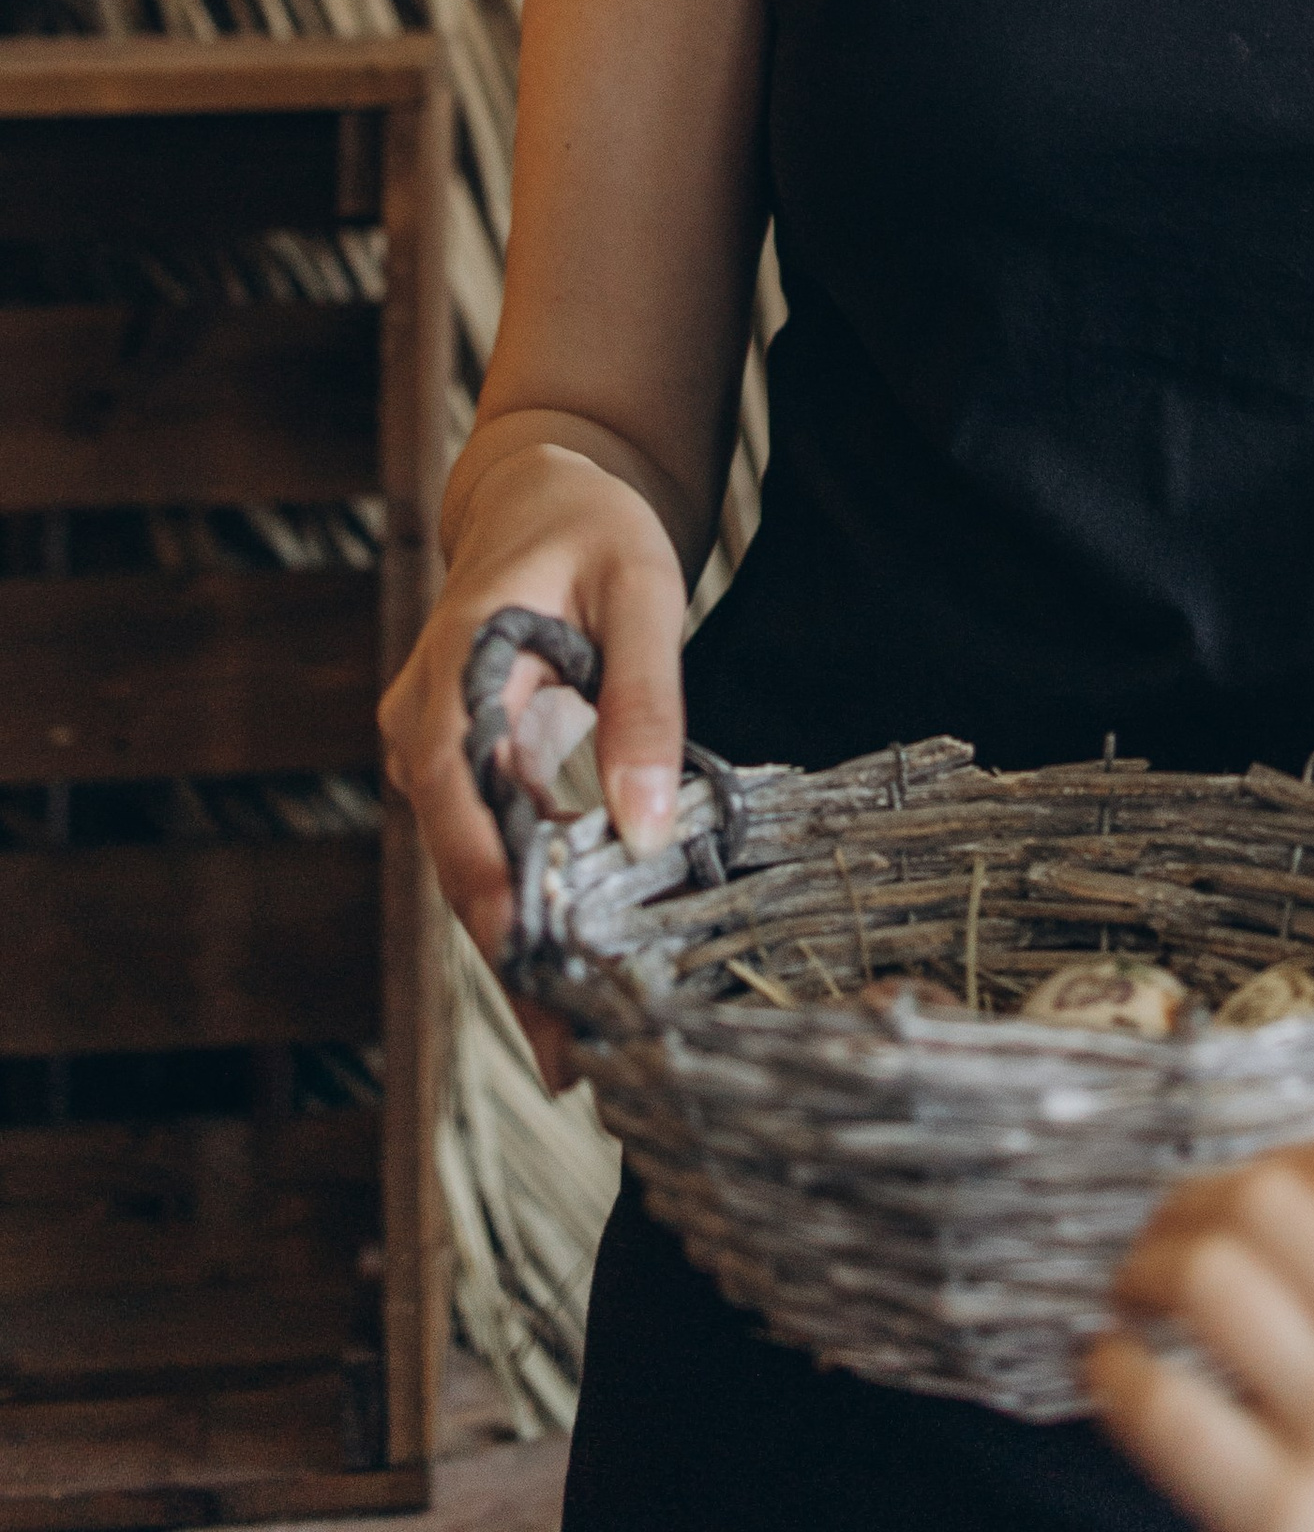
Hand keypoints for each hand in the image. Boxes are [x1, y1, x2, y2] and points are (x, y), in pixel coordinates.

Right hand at [377, 440, 689, 1071]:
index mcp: (449, 674)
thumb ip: (645, 702)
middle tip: (573, 1059)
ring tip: (579, 1054)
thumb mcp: (641, 591)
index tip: (537, 967)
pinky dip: (536, 914)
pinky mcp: (471, 781)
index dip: (492, 888)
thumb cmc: (593, 530)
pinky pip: (499, 854)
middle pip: (463, 860)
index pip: (457, 798)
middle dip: (515, 957)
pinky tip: (578, 985)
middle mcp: (421, 732)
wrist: (542, 498)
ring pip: (476, 874)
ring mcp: (438, 762)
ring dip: (525, 954)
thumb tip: (650, 832)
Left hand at [1088, 1139, 1313, 1531]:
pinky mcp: (1289, 1514)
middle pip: (1268, 1197)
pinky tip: (1112, 1372)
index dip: (1268, 1163)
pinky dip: (1118, 1371)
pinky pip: (1168, 1403)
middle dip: (1191, 1205)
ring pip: (1212, 1272)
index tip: (1232, 1191)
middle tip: (1160, 1240)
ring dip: (1146, 1270)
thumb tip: (1272, 1206)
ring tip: (1131, 1297)